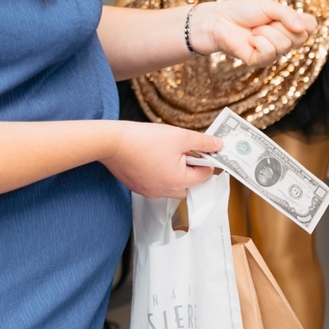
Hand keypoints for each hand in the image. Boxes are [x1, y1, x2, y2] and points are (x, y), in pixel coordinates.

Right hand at [101, 123, 220, 198]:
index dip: (207, 162)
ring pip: (172, 185)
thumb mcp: (181, 136)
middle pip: (188, 185)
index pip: (204, 177)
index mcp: (177, 182)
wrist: (111, 142)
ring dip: (176, 172)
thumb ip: (203, 142)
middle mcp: (163, 191)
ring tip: (170, 153)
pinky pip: (156, 183)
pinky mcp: (136, 186)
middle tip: (188, 152)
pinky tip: (155, 157)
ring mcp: (148, 191)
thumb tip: (218, 145)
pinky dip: (160, 173)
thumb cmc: (144, 140)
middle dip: (192, 170)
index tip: (206, 150)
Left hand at [188, 0, 315, 67]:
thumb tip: (302, 28)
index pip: (312, 26)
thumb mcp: (269, 6)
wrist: (219, 20)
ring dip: (265, 32)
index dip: (300, 20)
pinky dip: (258, 42)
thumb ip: (288, 15)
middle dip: (280, 25)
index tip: (283, 14)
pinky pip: (270, 52)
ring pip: (285, 45)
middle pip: (301, 36)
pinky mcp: (261, 61)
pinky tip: (250, 40)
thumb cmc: (243, 11)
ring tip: (254, 30)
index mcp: (291, 26)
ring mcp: (275, 52)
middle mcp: (286, 40)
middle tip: (264, 22)